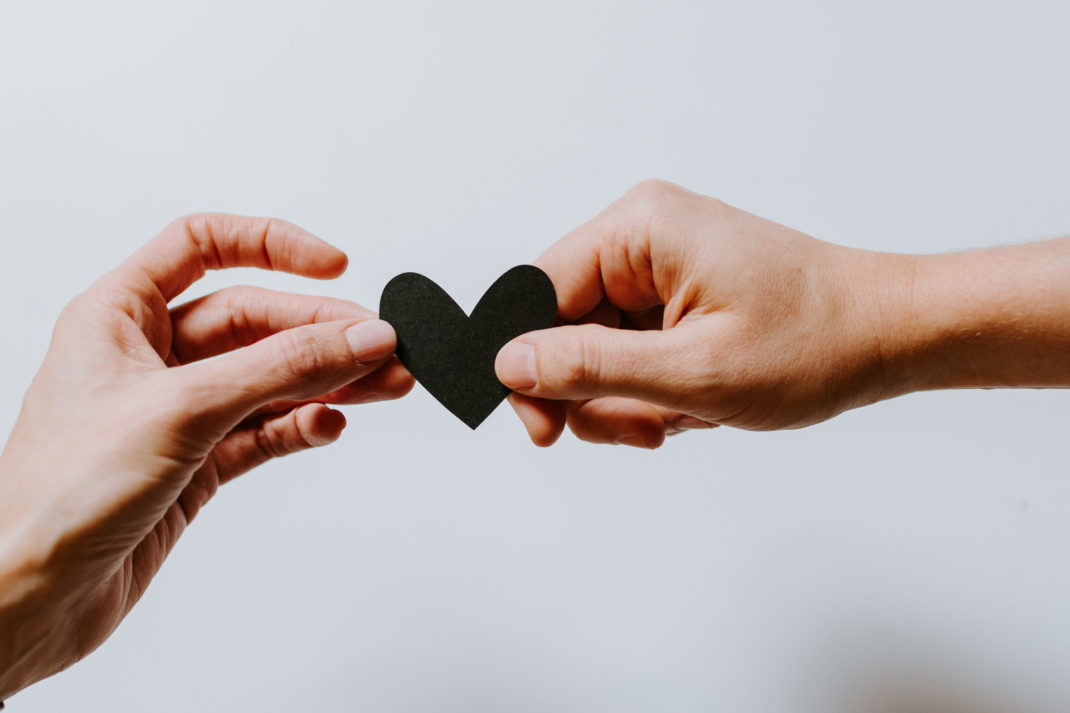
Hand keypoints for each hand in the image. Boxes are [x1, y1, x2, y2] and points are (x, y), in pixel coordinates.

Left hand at [0, 214, 412, 697]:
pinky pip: (264, 430)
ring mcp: (177, 411)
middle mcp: (149, 357)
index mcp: (120, 314)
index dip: (272, 245)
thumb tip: (358, 336)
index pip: (204, 244)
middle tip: (382, 347)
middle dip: (323, 331)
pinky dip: (301, 426)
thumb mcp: (183, 409)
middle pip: (255, 319)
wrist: (30, 600)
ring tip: (384, 385)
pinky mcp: (196, 463)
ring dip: (328, 380)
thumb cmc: (58, 496)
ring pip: (269, 377)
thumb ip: (280, 368)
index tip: (333, 264)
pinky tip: (328, 425)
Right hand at [494, 180, 914, 446]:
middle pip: (563, 327)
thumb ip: (590, 367)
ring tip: (683, 416)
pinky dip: (653, 390)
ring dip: (629, 399)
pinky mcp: (677, 294)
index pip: (535, 294)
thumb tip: (509, 364)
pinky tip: (695, 403)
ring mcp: (661, 266)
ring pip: (596, 349)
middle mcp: (643, 236)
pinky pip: (630, 351)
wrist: (890, 336)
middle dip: (595, 393)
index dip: (529, 366)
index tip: (545, 429)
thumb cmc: (815, 341)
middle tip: (644, 428)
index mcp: (639, 229)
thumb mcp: (693, 370)